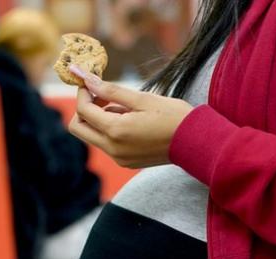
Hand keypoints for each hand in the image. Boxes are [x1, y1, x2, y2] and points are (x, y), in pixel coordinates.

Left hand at [68, 65, 193, 168]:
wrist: (196, 142)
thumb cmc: (173, 116)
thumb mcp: (142, 98)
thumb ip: (111, 90)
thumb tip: (88, 80)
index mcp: (116, 131)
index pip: (83, 111)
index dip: (83, 92)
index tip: (90, 80)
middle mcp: (113, 149)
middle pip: (79, 128)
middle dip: (84, 109)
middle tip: (101, 94)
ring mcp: (119, 158)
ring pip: (92, 136)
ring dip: (99, 119)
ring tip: (124, 106)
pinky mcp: (125, 162)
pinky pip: (106, 144)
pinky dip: (109, 129)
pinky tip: (129, 119)